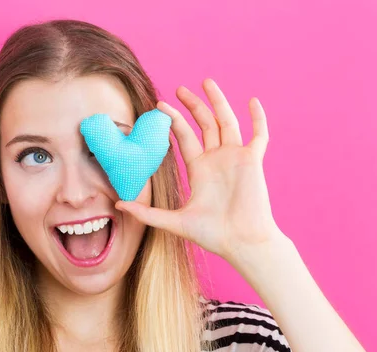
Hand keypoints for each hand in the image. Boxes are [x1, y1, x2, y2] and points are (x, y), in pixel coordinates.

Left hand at [115, 78, 285, 265]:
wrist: (241, 243)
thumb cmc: (212, 235)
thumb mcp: (174, 221)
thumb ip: (147, 213)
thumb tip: (118, 204)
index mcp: (199, 169)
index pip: (184, 137)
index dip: (173, 121)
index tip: (160, 107)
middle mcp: (217, 160)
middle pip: (204, 124)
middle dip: (192, 105)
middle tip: (178, 89)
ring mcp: (235, 158)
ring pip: (227, 122)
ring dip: (218, 102)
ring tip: (206, 82)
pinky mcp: (253, 161)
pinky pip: (259, 135)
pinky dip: (258, 119)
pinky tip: (253, 102)